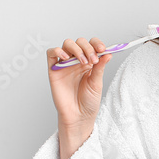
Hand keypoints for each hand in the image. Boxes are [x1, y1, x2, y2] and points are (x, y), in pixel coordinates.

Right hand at [47, 37, 111, 158]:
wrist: (79, 116)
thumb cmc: (88, 101)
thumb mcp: (97, 83)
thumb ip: (100, 67)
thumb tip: (108, 53)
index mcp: (89, 62)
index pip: (91, 45)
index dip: (96, 43)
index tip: (103, 49)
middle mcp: (76, 61)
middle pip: (79, 42)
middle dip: (87, 48)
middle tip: (93, 60)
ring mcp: (65, 64)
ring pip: (67, 44)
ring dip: (76, 49)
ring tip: (83, 62)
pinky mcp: (54, 70)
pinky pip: (51, 54)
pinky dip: (57, 51)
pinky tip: (65, 57)